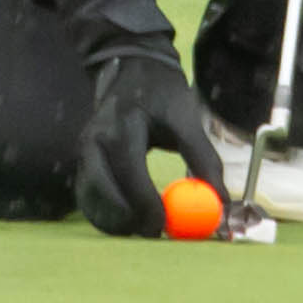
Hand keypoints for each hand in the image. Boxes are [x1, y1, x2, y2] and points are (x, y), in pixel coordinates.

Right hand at [74, 46, 226, 237]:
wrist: (131, 68)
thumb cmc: (161, 94)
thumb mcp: (186, 119)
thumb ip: (203, 159)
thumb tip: (219, 201)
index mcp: (120, 124)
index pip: (128, 170)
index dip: (144, 201)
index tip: (164, 225)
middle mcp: (94, 140)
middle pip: (101, 190)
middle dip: (126, 218)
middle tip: (155, 234)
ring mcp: (83, 153)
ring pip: (91, 199)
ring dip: (115, 220)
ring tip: (146, 227)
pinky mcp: (83, 163)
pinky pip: (89, 197)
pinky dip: (108, 214)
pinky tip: (129, 221)